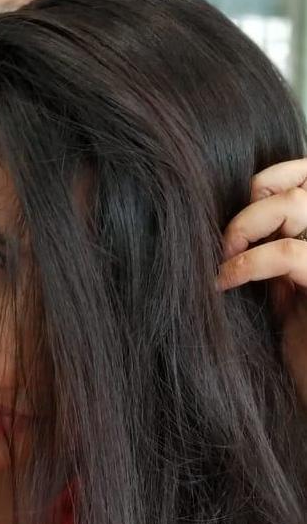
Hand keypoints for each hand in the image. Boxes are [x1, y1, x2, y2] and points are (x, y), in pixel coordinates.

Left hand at [216, 159, 306, 405]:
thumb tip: (230, 221)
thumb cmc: (302, 347)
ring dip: (247, 226)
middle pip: (302, 182)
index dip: (269, 177)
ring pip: (296, 205)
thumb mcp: (285, 288)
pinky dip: (248, 262)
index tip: (234, 207)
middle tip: (225, 241)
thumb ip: (272, 249)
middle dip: (253, 201)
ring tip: (223, 258)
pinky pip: (288, 253)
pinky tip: (225, 282)